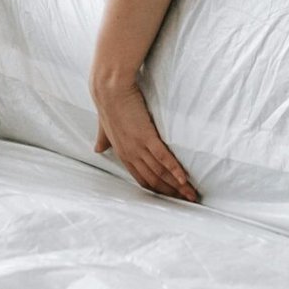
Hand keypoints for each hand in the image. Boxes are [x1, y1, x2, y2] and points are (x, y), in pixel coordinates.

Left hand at [91, 72, 198, 200]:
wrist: (109, 88)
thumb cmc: (107, 103)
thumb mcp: (104, 127)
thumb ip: (103, 139)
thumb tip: (96, 149)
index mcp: (122, 153)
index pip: (142, 179)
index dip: (157, 190)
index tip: (171, 197)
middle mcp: (130, 154)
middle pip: (153, 181)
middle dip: (171, 193)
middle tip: (187, 201)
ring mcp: (138, 147)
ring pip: (160, 173)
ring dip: (177, 186)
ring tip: (191, 194)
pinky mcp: (146, 136)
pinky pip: (163, 157)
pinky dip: (174, 170)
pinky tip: (184, 179)